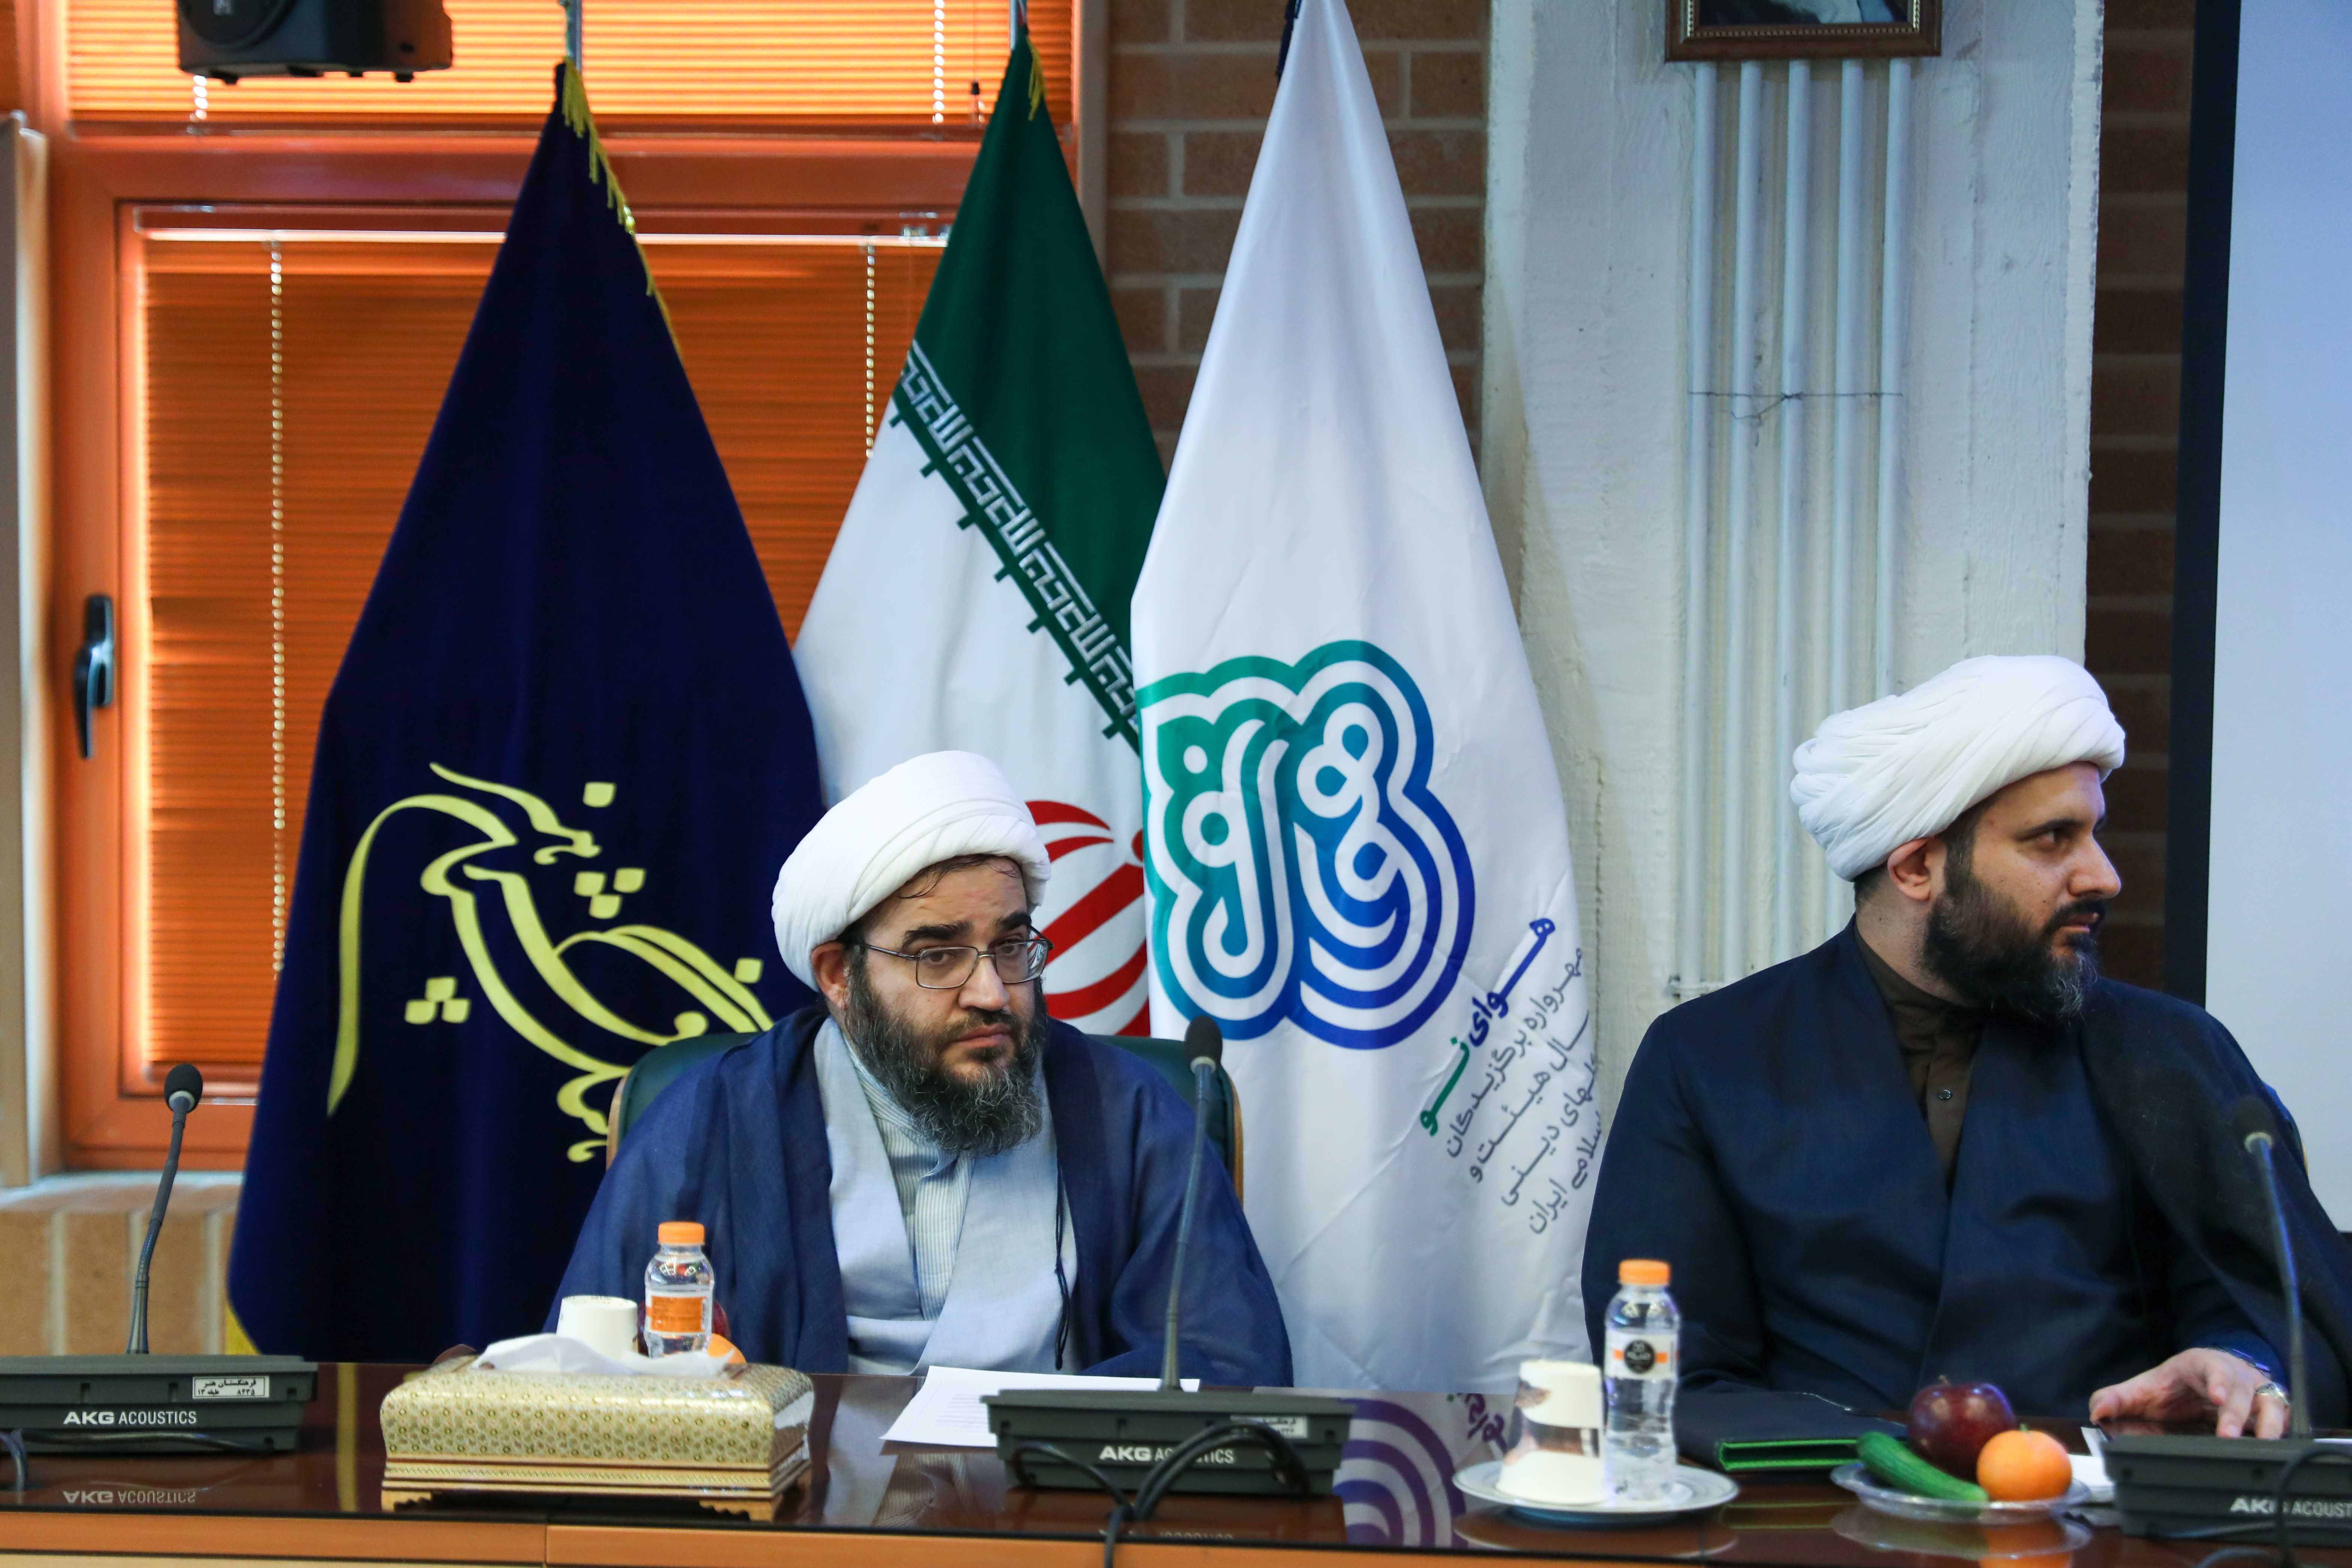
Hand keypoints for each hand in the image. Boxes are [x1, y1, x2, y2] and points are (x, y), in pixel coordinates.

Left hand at [2089, 1349, 2287, 1438]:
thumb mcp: (2146, 1388)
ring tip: (2263, 1444)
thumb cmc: (2174, 1384)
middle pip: (2242, 1391)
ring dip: (2267, 1424)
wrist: (2203, 1379)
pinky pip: (2281, 1419)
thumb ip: (2117, 1398)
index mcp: (2203, 1365)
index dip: (2216, 1382)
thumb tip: (2097, 1412)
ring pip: (2270, 1404)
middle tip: (2228, 1435)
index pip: (2213, 1369)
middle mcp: (2235, 1376)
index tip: (2215, 1396)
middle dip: (2235, 1413)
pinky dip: (2279, 1431)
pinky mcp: (2269, 1410)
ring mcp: (2255, 1392)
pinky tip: (2275, 1448)